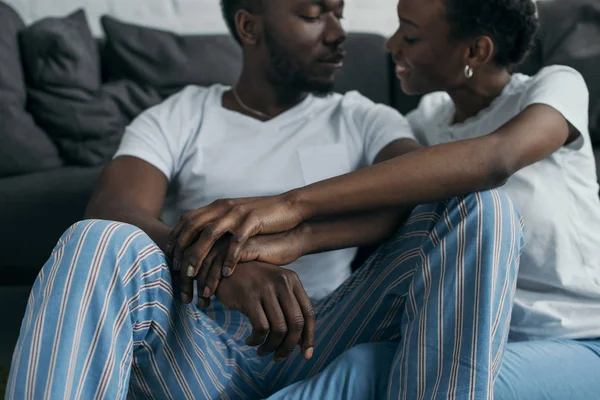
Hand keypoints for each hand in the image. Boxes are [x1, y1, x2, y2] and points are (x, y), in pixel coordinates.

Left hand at [166, 194, 303, 299]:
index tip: (169, 259)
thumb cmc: (263, 220)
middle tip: (177, 273)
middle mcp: (223, 207)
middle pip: (193, 228)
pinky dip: (229, 258)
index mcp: (217, 206)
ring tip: (193, 277)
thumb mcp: (236, 220)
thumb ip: (219, 227)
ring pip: (209, 235)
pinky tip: (226, 274)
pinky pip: (237, 241)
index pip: (187, 220)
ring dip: (199, 256)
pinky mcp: (253, 220)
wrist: (290, 209)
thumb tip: (200, 243)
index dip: (175, 239)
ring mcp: (238, 213)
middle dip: (182, 251)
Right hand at [214, 261, 314, 361]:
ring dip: (271, 346)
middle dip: (289, 346)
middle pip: (296, 324)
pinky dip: (257, 340)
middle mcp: (282, 282)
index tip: (306, 354)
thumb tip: (301, 341)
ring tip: (263, 351)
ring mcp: (266, 288)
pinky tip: (251, 341)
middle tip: (279, 356)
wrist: (223, 267)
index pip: (309, 313)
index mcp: (292, 280)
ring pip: (279, 329)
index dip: (309, 337)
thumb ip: (288, 307)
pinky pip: (261, 328)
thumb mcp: (273, 288)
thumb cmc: (251, 283)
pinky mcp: (249, 296)